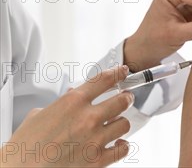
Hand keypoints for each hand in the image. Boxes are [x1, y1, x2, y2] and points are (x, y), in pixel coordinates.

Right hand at [0, 66, 132, 166]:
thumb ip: (62, 103)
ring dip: (121, 122)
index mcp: (72, 102)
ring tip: (116, 123)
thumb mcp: (40, 114)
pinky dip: (122, 146)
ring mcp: (95, 139)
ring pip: (125, 123)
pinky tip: (117, 144)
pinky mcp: (97, 160)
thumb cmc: (25, 145)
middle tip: (125, 99)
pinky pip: (122, 149)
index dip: (118, 73)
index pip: (105, 79)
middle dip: (126, 98)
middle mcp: (87, 118)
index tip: (123, 71)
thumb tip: (73, 93)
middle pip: (123, 100)